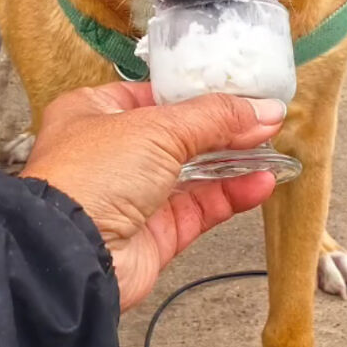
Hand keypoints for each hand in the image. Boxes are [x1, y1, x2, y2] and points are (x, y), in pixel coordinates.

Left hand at [22, 83, 284, 310]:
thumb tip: (262, 109)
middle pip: (179, 135)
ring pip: (194, 174)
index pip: (154, 95)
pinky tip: (260, 183)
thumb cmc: (89, 177)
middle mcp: (111, 153)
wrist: (73, 255)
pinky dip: (231, 195)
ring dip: (234, 163)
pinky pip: (200, 208)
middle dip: (224, 130)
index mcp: (95, 113)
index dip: (196, 93)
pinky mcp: (153, 234)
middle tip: (265, 120)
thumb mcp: (158, 127)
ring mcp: (132, 195)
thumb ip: (215, 117)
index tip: (239, 91)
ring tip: (272, 150)